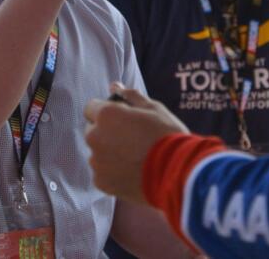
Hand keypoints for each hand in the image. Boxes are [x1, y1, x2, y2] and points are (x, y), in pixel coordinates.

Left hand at [84, 83, 188, 204]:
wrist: (177, 174)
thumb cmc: (167, 136)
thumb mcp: (154, 108)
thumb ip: (130, 96)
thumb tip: (115, 86)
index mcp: (106, 115)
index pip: (92, 107)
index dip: (107, 111)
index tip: (123, 118)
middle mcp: (95, 137)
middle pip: (93, 131)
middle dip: (107, 132)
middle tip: (132, 138)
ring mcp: (97, 162)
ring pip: (98, 153)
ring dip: (109, 152)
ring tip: (136, 157)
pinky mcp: (102, 182)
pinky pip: (103, 173)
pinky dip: (114, 172)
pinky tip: (134, 171)